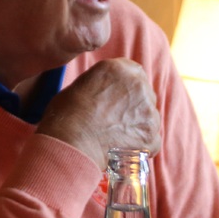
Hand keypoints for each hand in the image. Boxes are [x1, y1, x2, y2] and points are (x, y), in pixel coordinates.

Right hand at [37, 58, 161, 168]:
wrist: (71, 144)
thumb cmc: (66, 116)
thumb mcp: (79, 86)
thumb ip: (99, 84)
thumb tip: (102, 93)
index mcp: (118, 69)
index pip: (133, 71)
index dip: (125, 86)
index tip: (118, 97)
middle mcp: (138, 85)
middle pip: (144, 93)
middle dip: (133, 104)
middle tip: (115, 118)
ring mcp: (148, 111)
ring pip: (149, 116)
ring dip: (137, 124)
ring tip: (117, 136)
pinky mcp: (152, 135)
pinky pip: (151, 139)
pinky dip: (140, 145)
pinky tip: (123, 148)